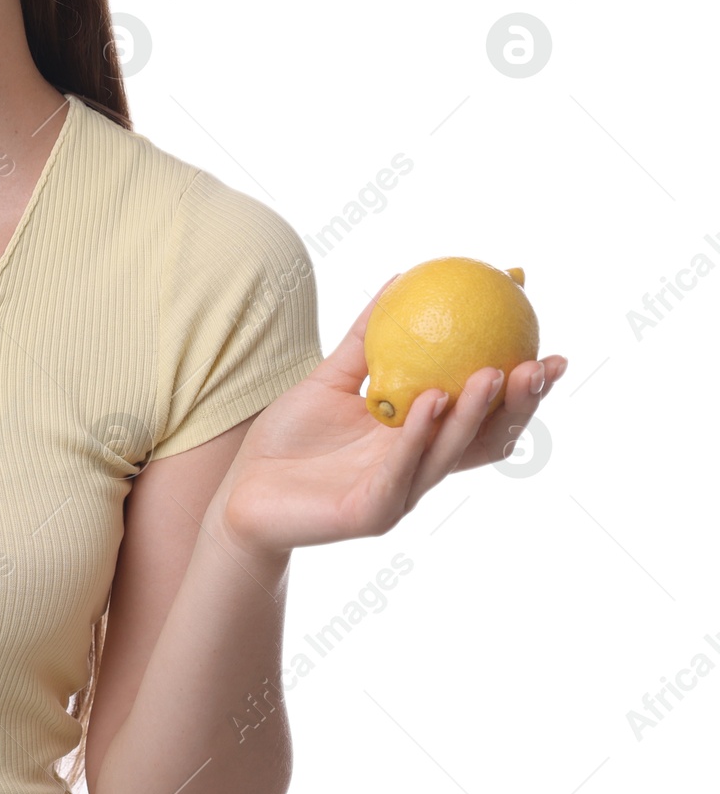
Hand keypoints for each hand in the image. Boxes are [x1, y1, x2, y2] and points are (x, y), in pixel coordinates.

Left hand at [215, 274, 568, 554]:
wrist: (243, 490)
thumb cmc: (288, 439)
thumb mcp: (330, 379)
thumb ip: (367, 339)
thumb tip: (400, 280)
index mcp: (418, 440)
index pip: (483, 417)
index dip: (520, 391)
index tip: (550, 352)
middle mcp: (419, 469)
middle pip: (484, 439)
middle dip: (518, 405)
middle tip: (539, 364)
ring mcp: (399, 494)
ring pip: (447, 453)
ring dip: (473, 413)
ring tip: (492, 373)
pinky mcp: (370, 513)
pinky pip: (399, 472)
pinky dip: (417, 437)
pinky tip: (431, 403)